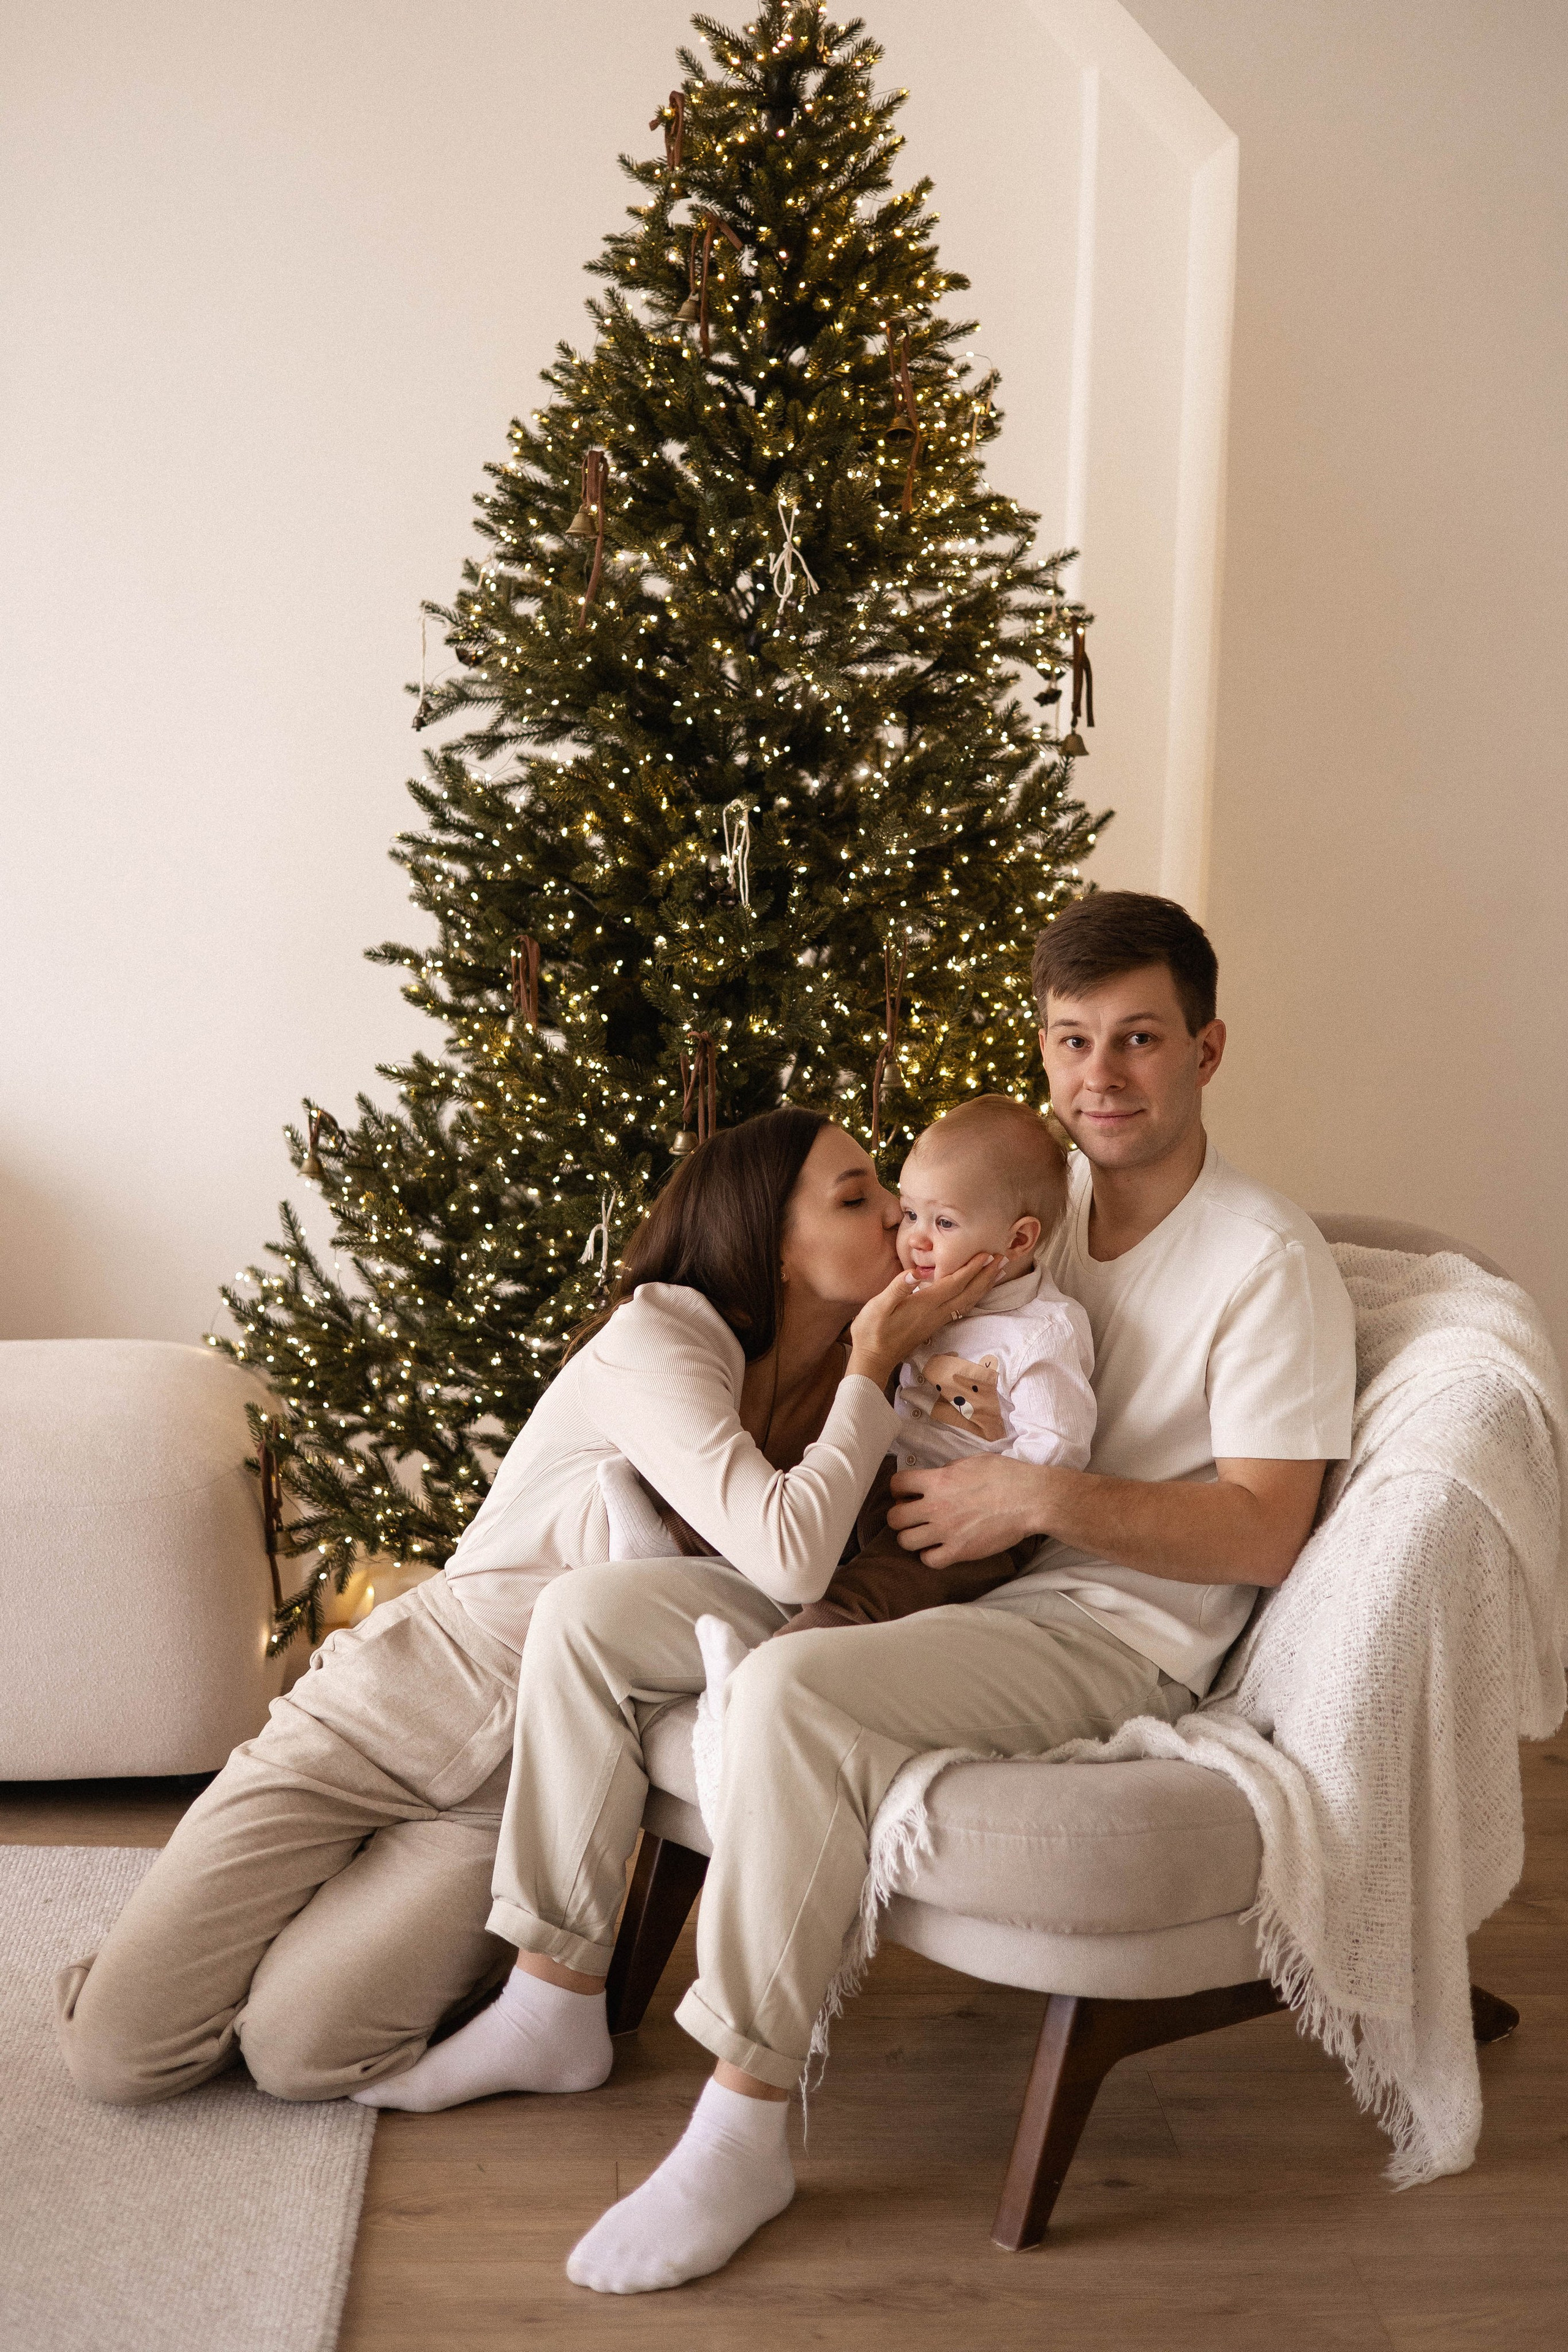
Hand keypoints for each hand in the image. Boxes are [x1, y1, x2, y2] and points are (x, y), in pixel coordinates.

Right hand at [846, 1254, 999, 1389]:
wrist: (873, 1360)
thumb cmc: (871, 1332)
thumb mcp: (877, 1307)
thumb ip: (897, 1289)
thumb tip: (914, 1273)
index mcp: (925, 1305)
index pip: (954, 1284)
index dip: (971, 1269)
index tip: (986, 1255)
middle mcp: (936, 1314)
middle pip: (967, 1293)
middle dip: (985, 1275)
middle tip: (1002, 1259)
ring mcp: (936, 1321)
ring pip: (967, 1302)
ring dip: (983, 1287)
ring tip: (997, 1273)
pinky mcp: (933, 1326)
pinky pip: (960, 1309)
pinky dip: (973, 1297)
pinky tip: (975, 1293)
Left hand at [886, 1455, 1054, 1565]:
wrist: (1029, 1499)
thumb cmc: (1005, 1476)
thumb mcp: (970, 1462)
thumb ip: (946, 1472)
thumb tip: (934, 1479)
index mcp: (937, 1481)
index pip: (897, 1484)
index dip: (898, 1489)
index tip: (906, 1493)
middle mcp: (935, 1507)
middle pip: (894, 1518)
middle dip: (900, 1516)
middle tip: (912, 1516)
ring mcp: (946, 1531)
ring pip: (905, 1541)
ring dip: (912, 1537)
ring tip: (924, 1534)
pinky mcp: (960, 1551)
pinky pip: (929, 1561)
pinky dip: (930, 1556)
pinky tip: (939, 1548)